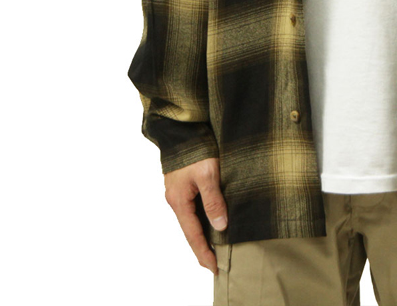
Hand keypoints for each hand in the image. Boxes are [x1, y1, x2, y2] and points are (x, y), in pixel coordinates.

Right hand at [164, 156, 228, 274]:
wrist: (181, 127)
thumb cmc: (195, 149)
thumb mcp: (208, 175)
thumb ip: (213, 201)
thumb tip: (220, 226)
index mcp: (179, 201)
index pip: (193, 235)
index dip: (204, 253)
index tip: (214, 268)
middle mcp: (176, 199)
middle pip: (190, 231)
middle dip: (203, 248)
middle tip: (217, 264)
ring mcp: (179, 192)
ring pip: (192, 219)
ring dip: (204, 234)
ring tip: (217, 247)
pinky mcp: (184, 184)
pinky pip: (194, 208)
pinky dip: (203, 219)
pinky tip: (213, 222)